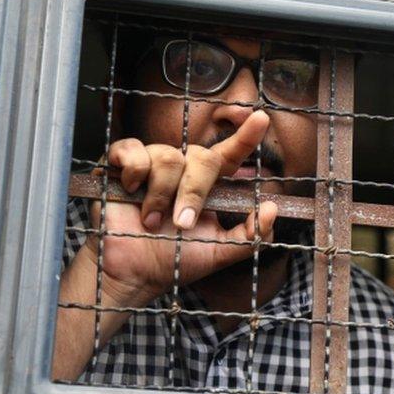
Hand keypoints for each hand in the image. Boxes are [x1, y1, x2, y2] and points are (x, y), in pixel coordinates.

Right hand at [81, 109, 276, 305]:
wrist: (134, 274)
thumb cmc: (174, 259)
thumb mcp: (220, 252)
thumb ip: (251, 235)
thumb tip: (273, 209)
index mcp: (207, 183)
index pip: (230, 154)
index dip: (246, 136)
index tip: (261, 119)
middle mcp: (182, 168)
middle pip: (201, 156)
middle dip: (194, 191)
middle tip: (182, 223)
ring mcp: (152, 163)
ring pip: (168, 157)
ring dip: (162, 194)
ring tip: (152, 220)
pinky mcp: (120, 163)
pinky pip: (133, 149)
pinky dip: (135, 172)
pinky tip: (131, 192)